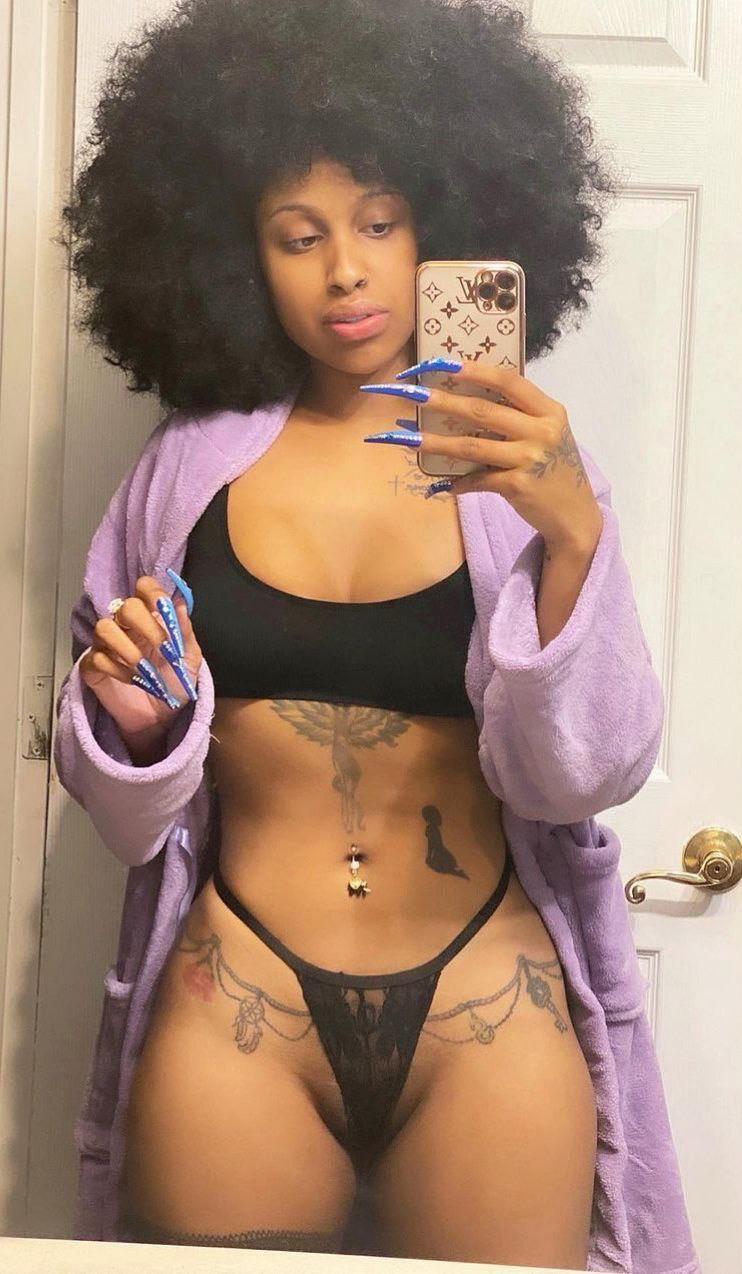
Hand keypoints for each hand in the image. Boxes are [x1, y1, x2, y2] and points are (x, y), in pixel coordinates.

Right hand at [80, 575, 201, 738]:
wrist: (162, 717)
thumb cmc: (175, 683)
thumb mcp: (190, 660)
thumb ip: (185, 632)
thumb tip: (180, 604)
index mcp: (152, 618)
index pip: (145, 588)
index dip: (152, 592)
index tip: (162, 607)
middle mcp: (128, 626)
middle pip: (125, 605)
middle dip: (145, 625)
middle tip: (162, 648)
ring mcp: (108, 645)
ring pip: (104, 628)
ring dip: (127, 648)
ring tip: (143, 668)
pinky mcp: (94, 666)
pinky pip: (96, 658)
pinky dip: (116, 670)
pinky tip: (131, 681)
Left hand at [362, 362, 603, 554]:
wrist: (574, 515)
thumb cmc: (555, 470)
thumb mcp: (548, 434)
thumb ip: (519, 416)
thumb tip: (466, 401)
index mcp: (549, 411)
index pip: (508, 381)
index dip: (474, 370)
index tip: (441, 363)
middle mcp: (542, 431)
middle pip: (483, 411)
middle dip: (443, 401)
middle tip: (411, 394)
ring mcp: (531, 459)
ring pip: (473, 446)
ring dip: (436, 443)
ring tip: (407, 438)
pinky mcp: (519, 486)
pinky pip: (478, 479)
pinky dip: (458, 482)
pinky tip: (441, 485)